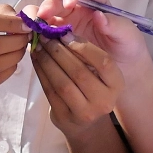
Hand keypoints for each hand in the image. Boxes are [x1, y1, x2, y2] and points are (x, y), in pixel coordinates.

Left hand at [30, 19, 124, 135]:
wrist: (84, 122)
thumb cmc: (91, 87)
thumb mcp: (98, 71)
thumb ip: (88, 53)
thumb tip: (61, 30)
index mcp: (116, 85)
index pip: (104, 62)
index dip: (83, 46)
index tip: (64, 34)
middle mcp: (104, 101)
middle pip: (79, 72)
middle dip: (59, 51)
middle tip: (45, 36)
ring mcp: (84, 112)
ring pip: (62, 83)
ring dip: (47, 61)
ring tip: (38, 46)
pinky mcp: (65, 117)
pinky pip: (50, 92)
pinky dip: (40, 73)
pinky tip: (36, 60)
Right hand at [37, 0, 149, 67]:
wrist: (124, 70)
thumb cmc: (128, 47)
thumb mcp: (128, 35)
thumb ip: (115, 24)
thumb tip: (99, 15)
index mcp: (92, 0)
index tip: (69, 3)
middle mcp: (74, 9)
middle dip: (47, 5)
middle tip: (42, 18)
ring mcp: (62, 24)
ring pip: (42, 14)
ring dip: (34, 18)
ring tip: (31, 29)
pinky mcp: (54, 41)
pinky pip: (39, 34)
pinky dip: (32, 35)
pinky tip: (33, 43)